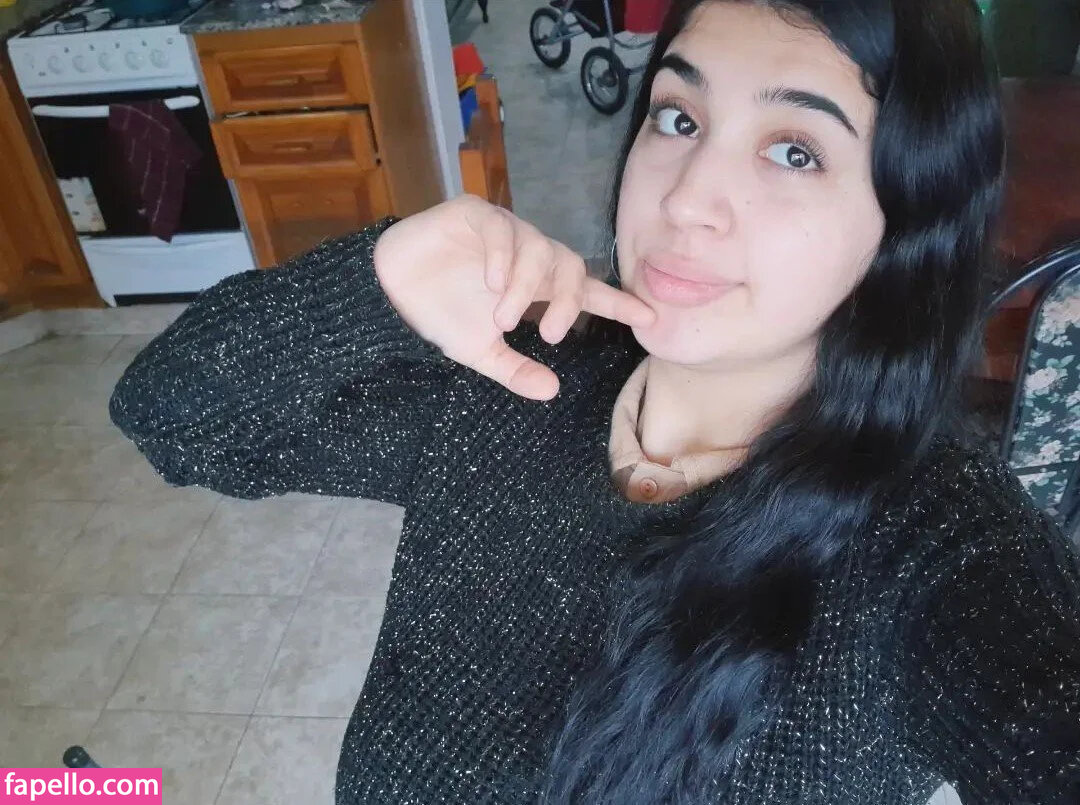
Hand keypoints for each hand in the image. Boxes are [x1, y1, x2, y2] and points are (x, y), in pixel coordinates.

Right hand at [373, 194, 654, 400]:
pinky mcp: (471, 214)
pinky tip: (493, 282)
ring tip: (503, 318)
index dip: (616, 302)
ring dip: (525, 286)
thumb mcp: (480, 352)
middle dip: (566, 300)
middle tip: (551, 335)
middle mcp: (525, 254)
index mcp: (534, 285)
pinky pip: (498, 228)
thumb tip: (552, 392)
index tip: (649, 317)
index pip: (584, 290)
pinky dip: (501, 255)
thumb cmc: (438, 316)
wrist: (387, 295)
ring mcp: (500, 231)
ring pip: (536, 247)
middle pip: (568, 265)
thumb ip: (515, 370)